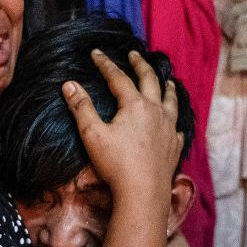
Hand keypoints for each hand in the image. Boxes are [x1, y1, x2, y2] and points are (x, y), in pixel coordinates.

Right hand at [61, 49, 182, 199]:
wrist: (143, 193)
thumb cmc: (116, 164)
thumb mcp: (92, 134)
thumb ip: (81, 107)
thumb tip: (69, 84)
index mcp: (135, 105)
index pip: (118, 77)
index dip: (105, 64)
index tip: (96, 53)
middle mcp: (156, 111)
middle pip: (149, 80)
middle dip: (140, 64)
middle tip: (134, 54)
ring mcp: (169, 128)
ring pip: (171, 100)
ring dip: (167, 86)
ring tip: (167, 80)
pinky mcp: (175, 146)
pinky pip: (178, 127)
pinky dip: (175, 118)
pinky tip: (174, 121)